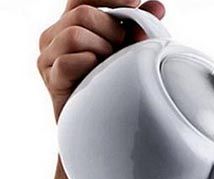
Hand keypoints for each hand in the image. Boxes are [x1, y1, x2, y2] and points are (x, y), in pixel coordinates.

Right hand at [37, 0, 165, 120]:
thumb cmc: (116, 82)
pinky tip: (96, 75)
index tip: (135, 3)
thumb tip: (157, 6)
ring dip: (101, 50)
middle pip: (82, 13)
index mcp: (72, 24)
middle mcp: (55, 36)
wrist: (106, 125)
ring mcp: (49, 57)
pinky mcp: (51, 79)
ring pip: (74, 35)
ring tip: (108, 66)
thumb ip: (140, 25)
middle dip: (111, 30)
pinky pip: (67, 62)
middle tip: (121, 49)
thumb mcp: (130, 49)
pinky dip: (87, 66)